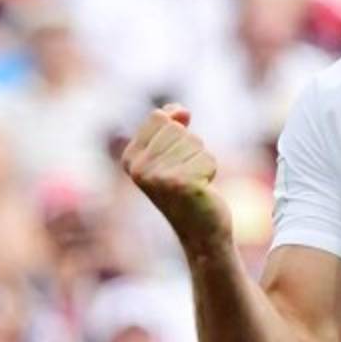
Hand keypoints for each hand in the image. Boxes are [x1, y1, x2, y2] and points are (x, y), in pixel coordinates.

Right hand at [122, 104, 230, 253]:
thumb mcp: (172, 152)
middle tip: (185, 172)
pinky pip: (208, 158)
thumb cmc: (187, 187)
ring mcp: (158, 177)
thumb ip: (171, 125)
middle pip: (177, 127)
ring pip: (195, 142)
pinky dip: (210, 170)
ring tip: (192, 181)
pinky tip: (200, 190)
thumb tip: (179, 110)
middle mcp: (139, 169)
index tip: (174, 157)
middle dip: (190, 146)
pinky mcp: (181, 185)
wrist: (200, 231)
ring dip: (200, 159)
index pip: (159, 117)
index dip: (177, 130)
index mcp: (130, 158)